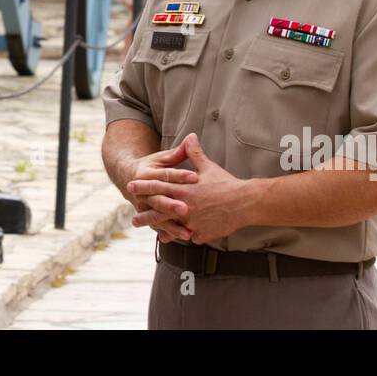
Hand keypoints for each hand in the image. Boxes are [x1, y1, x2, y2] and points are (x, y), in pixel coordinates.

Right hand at [121, 137, 197, 243]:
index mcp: (147, 173)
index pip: (165, 175)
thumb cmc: (151, 166)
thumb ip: (177, 152)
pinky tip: (183, 239)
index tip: (195, 177)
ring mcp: (142, 206)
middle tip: (186, 209)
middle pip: (159, 199)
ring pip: (158, 217)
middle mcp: (142, 192)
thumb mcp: (162, 158)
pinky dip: (170, 234)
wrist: (128, 178)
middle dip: (172, 205)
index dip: (180, 176)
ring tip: (188, 233)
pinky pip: (158, 227)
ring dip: (172, 226)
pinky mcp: (146, 217)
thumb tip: (192, 137)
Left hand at [127, 134, 249, 244]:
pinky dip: (182, 236)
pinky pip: (189, 236)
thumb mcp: (208, 167)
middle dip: (145, 214)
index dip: (144, 186)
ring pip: (172, 227)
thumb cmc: (227, 183)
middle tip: (133, 219)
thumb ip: (194, 153)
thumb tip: (190, 136)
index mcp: (184, 189)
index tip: (131, 186)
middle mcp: (185, 206)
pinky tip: (174, 239)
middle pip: (160, 211)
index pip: (159, 187)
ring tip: (152, 233)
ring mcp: (192, 222)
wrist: (245, 203)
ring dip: (160, 229)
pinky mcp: (201, 233)